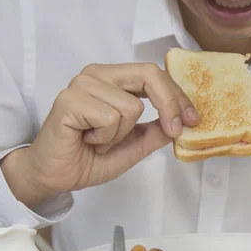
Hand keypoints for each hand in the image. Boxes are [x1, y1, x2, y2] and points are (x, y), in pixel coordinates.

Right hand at [1, 63, 199, 207]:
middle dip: (169, 105)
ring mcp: (82, 85)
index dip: (179, 97)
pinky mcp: (70, 100)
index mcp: (114, 79)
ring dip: (121, 134)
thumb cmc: (90, 157)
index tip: (193, 120)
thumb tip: (184, 122)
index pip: (155, 75)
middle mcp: (98, 75)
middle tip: (174, 130)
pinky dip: (105, 138)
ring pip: (131, 106)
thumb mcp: (135, 145)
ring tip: (100, 141)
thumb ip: (157, 131)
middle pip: (149, 74)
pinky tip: (88, 141)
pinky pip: (110, 118)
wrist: (56, 176)